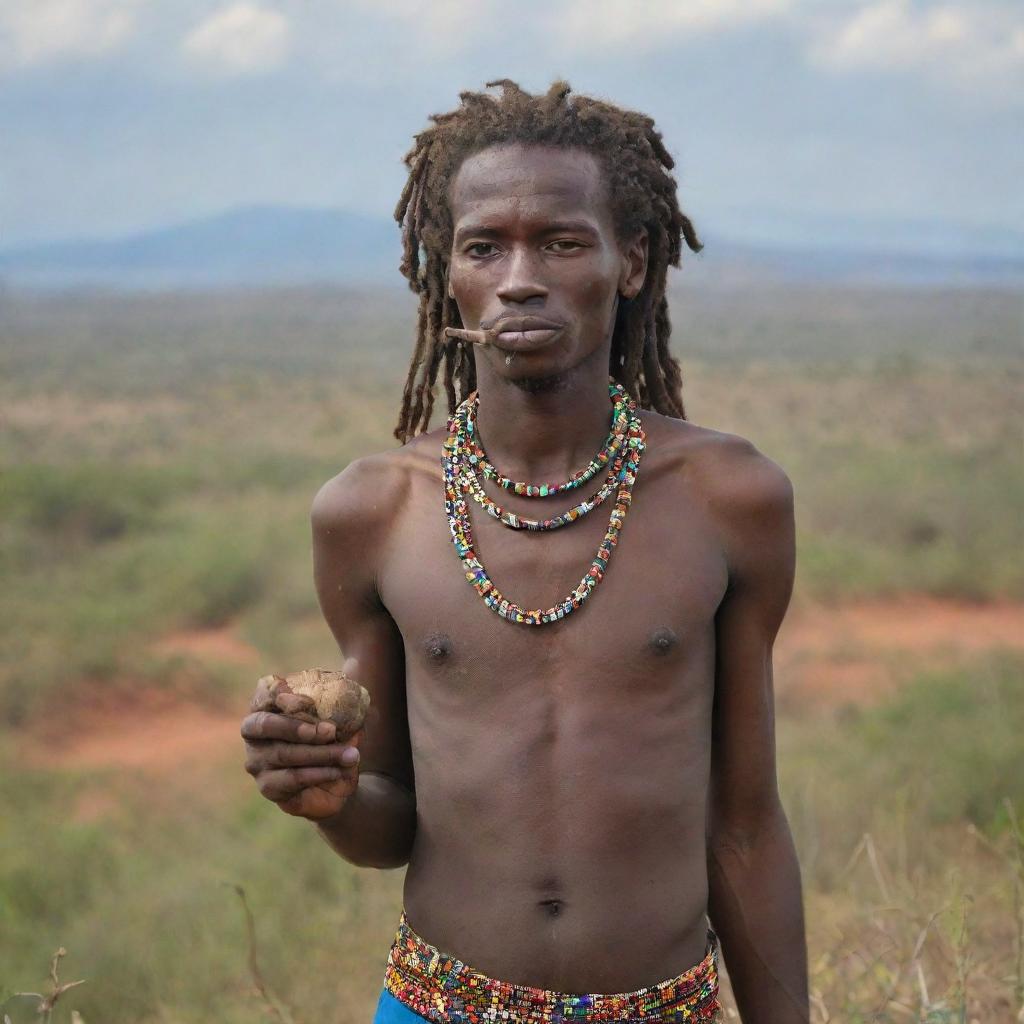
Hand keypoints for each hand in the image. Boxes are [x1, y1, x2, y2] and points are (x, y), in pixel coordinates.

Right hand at [241, 676, 363, 820]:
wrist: (339, 780)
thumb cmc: (334, 739)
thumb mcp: (345, 716)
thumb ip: (346, 695)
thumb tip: (355, 666)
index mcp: (269, 705)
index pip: (263, 693)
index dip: (280, 694)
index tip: (308, 700)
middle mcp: (254, 732)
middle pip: (267, 725)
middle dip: (299, 727)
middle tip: (330, 731)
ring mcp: (256, 760)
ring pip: (285, 754)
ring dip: (321, 753)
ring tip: (351, 754)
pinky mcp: (267, 786)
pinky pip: (291, 778)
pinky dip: (318, 773)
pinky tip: (338, 770)